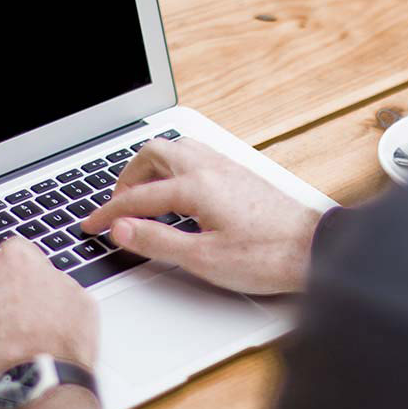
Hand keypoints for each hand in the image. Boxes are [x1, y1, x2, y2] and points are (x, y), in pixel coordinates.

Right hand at [81, 137, 322, 294]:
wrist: (315, 250)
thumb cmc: (267, 256)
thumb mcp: (204, 259)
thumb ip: (157, 241)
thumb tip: (122, 229)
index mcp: (196, 186)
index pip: (138, 197)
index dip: (109, 213)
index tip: (92, 226)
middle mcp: (210, 168)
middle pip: (153, 154)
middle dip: (127, 178)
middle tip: (116, 206)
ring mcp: (227, 167)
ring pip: (176, 149)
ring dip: (151, 167)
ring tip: (141, 195)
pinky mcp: (240, 174)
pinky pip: (196, 155)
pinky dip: (174, 167)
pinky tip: (177, 190)